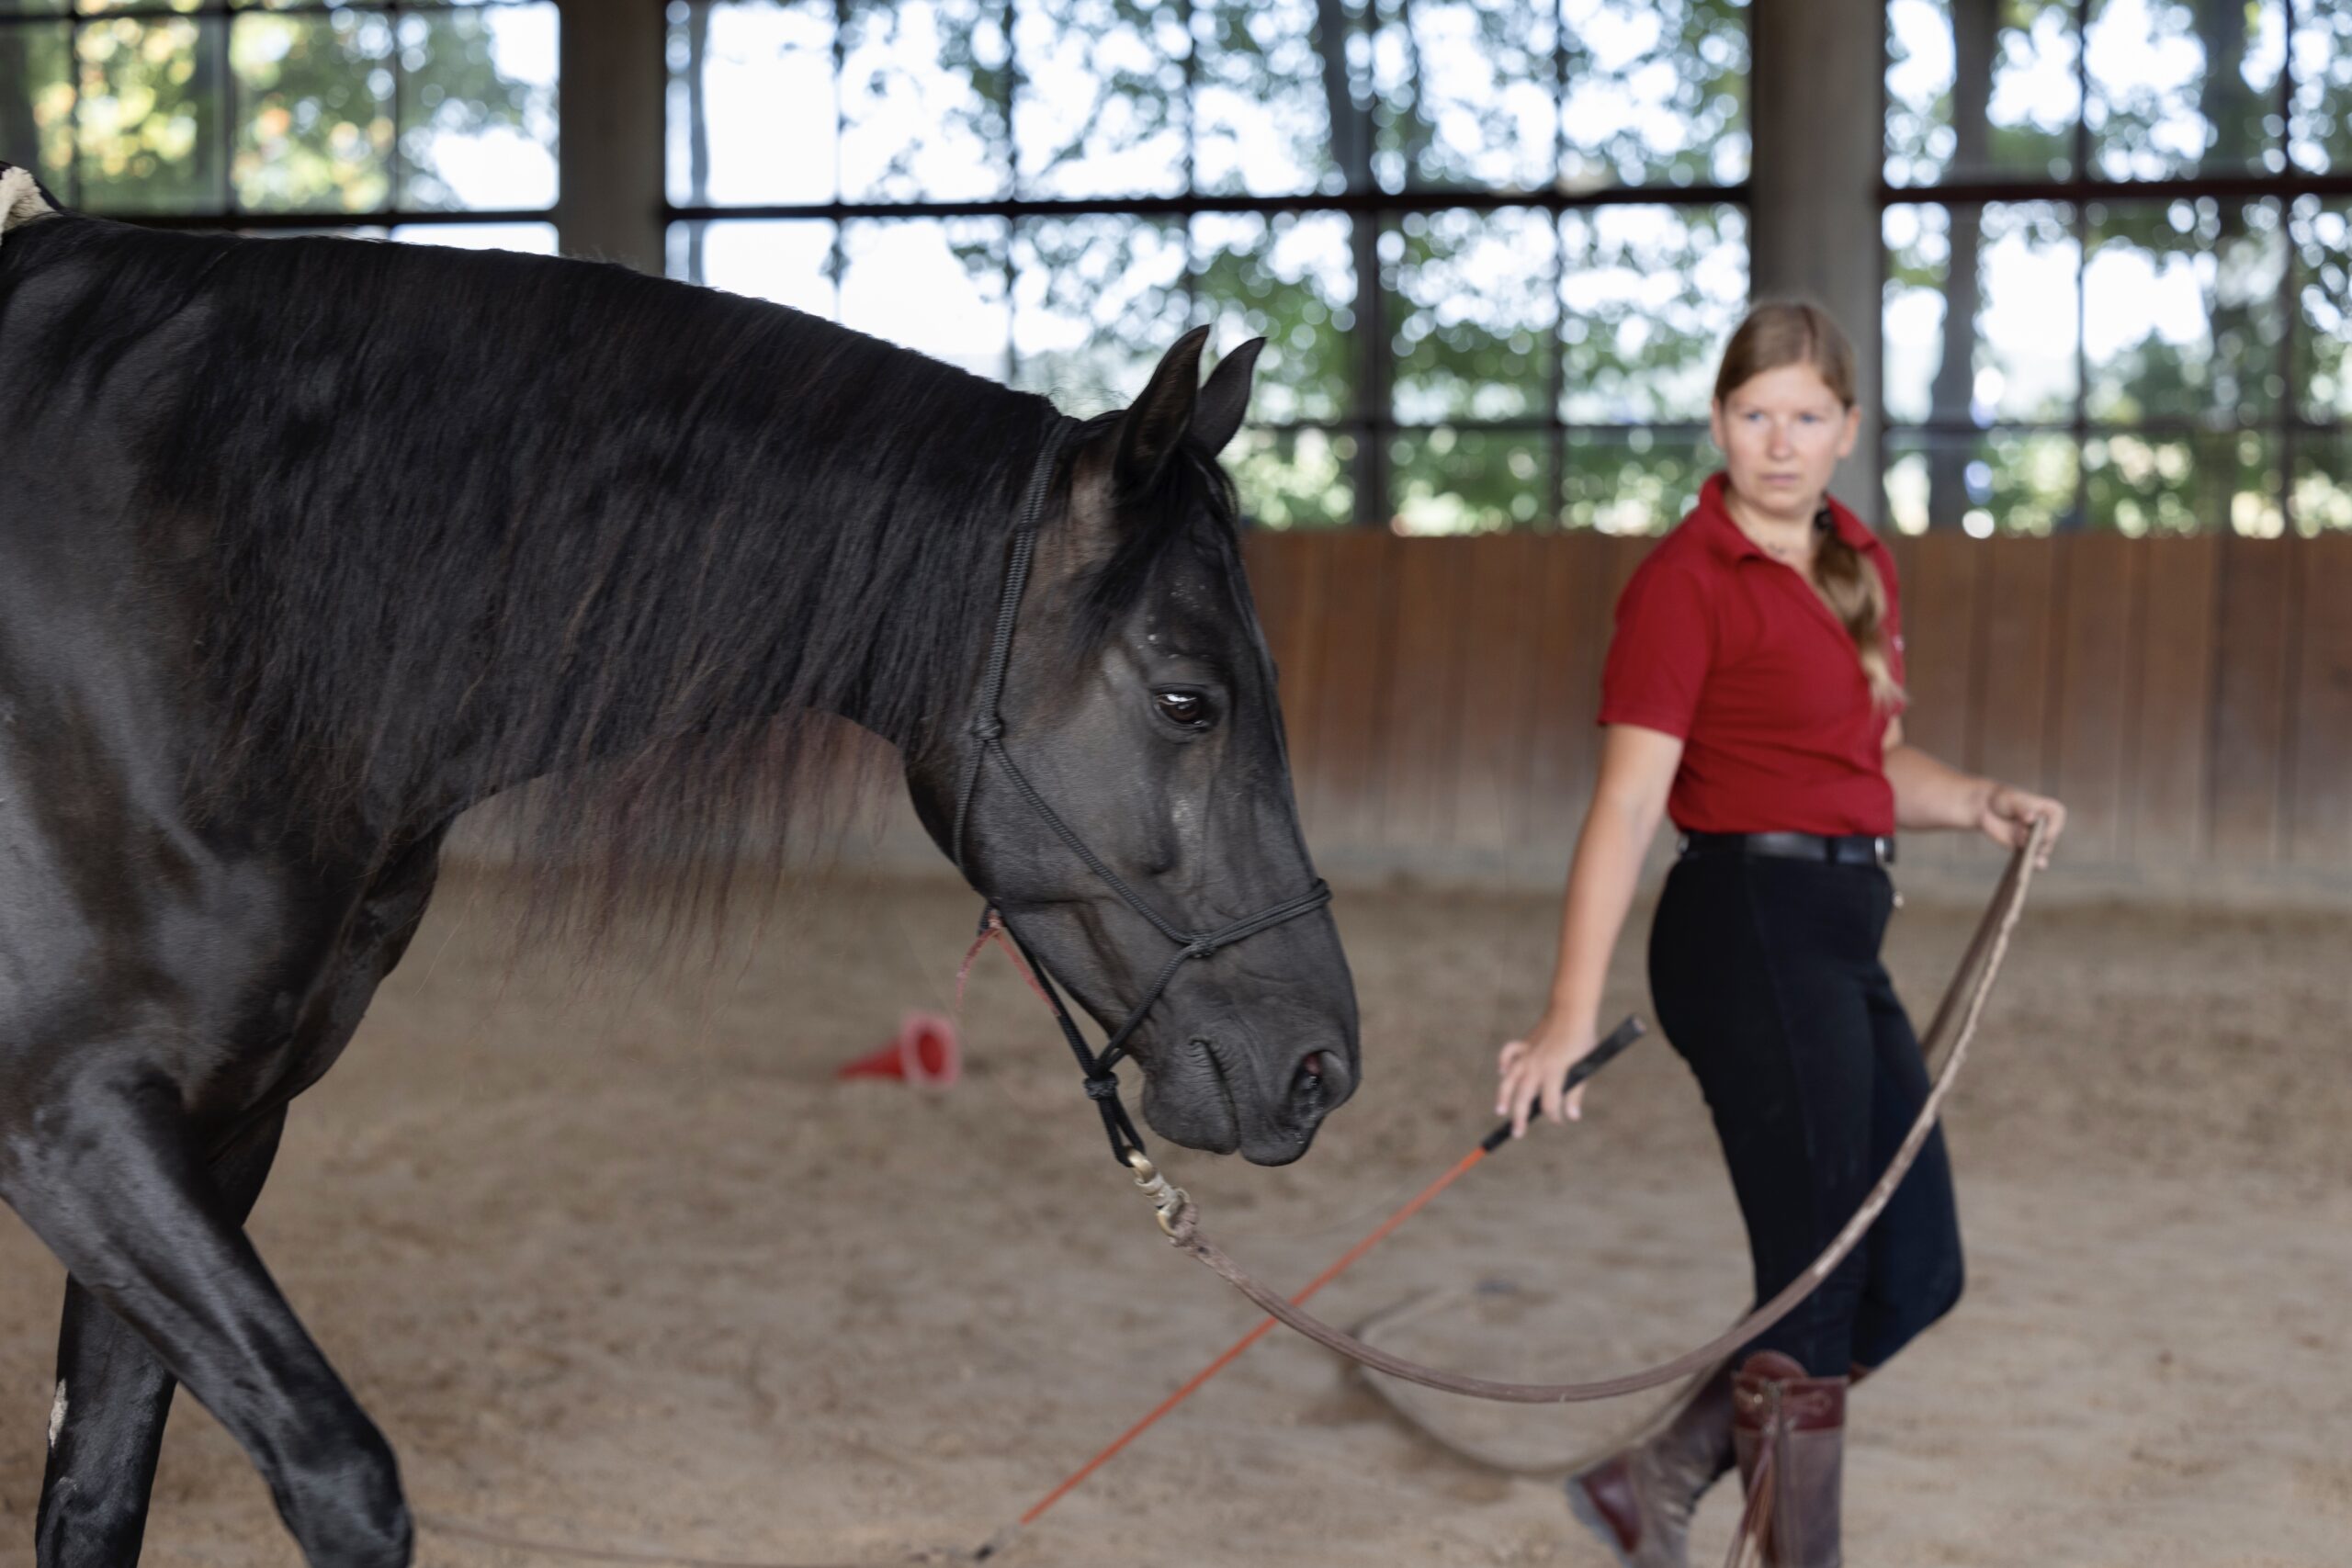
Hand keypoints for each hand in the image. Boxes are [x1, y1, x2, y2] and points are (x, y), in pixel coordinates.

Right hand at [1495, 1014, 1598, 1138]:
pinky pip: (1509, 1054)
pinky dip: (1504, 1062)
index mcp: (1554, 1072)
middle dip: (1520, 1117)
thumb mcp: (1584, 1067)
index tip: (1560, 1120)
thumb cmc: (1581, 1039)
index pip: (1549, 1104)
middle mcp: (1536, 1066)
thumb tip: (1573, 1116)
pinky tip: (1503, 1073)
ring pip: (1510, 1079)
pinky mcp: (1524, 1044)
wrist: (1571, 1011)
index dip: (1554, 1116)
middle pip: (1524, 1097)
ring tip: (1500, 1110)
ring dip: (1504, 1095)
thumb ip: (1576, 1092)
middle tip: (1517, 1132)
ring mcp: (1527, 1054)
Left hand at [1977, 781, 2064, 867]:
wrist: (1988, 808)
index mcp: (2054, 812)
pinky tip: (2026, 867)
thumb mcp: (2014, 800)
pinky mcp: (2027, 850)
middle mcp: (2051, 828)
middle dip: (2033, 842)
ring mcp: (2039, 841)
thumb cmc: (2005, 799)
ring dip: (2027, 851)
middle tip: (2018, 832)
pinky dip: (2031, 865)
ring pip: (2040, 854)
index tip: (2029, 824)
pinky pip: (2034, 862)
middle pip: (2047, 843)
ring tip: (2016, 841)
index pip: (2056, 827)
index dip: (2045, 831)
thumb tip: (2031, 818)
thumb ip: (2024, 809)